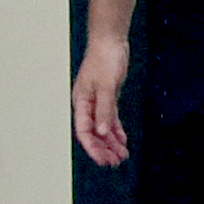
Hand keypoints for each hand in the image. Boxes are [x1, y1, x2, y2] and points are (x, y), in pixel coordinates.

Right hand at [73, 37, 130, 164]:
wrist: (110, 40)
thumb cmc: (104, 58)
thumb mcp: (106, 86)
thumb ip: (104, 110)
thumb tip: (102, 131)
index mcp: (81, 102)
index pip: (84, 131)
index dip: (93, 148)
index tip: (103, 160)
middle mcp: (87, 104)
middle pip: (93, 134)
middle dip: (103, 149)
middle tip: (114, 162)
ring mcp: (97, 102)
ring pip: (103, 129)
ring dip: (112, 143)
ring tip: (121, 156)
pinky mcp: (107, 98)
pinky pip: (110, 120)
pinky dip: (116, 131)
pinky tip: (122, 141)